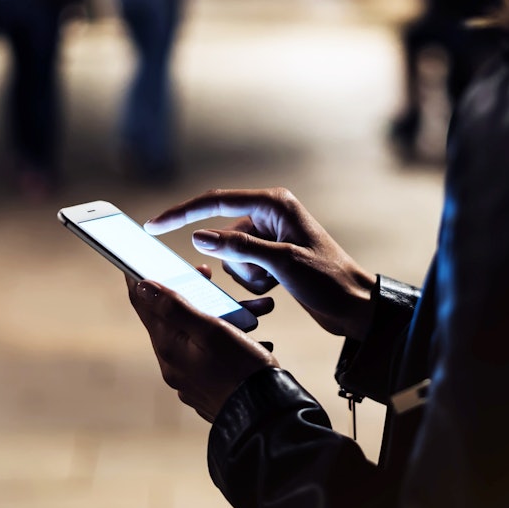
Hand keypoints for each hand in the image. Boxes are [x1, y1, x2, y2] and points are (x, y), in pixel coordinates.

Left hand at [127, 264, 277, 421]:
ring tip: (251, 307)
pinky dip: (230, 336)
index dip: (141, 276)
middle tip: (206, 274)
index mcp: (168, 346)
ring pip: (198, 332)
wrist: (266, 416)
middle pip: (172, 316)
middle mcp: (173, 363)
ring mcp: (190, 376)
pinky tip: (254, 333)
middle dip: (190, 291)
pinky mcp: (208, 385)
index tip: (144, 256)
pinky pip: (213, 351)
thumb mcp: (211, 330)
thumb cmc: (241, 370)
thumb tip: (141, 285)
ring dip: (222, 314)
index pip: (143, 304)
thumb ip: (175, 307)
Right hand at [144, 188, 376, 339]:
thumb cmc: (327, 279)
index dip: (182, 213)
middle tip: (267, 274)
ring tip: (276, 282)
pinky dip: (253, 280)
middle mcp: (270, 214)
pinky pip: (243, 267)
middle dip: (235, 260)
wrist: (355, 305)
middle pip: (224, 233)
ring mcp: (269, 236)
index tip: (153, 225)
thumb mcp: (281, 262)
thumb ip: (238, 247)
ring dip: (246, 274)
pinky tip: (278, 287)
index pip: (216, 202)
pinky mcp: (271, 255)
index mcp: (274, 203)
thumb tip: (198, 236)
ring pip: (231, 254)